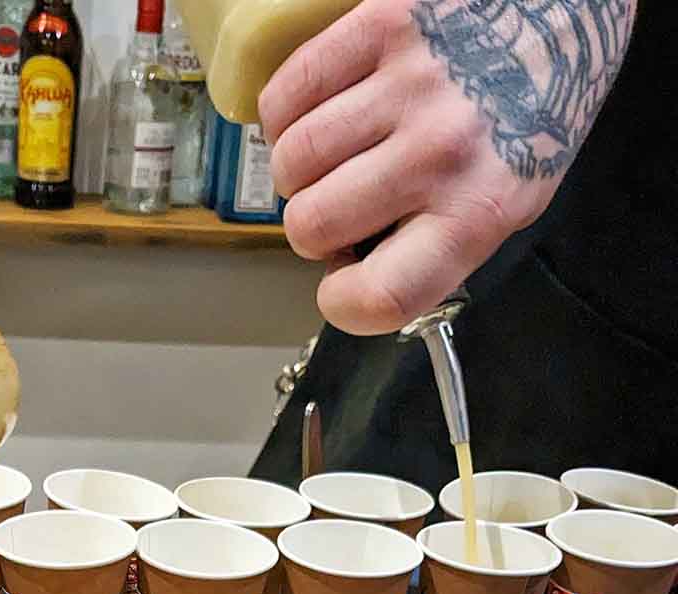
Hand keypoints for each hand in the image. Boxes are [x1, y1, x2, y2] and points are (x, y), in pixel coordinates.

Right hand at [259, 0, 635, 334]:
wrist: (570, 10)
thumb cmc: (536, 112)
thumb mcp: (511, 201)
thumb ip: (438, 247)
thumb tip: (356, 269)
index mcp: (478, 211)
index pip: (381, 295)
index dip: (343, 302)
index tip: (343, 283)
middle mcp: (440, 151)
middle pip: (313, 224)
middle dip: (314, 227)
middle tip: (341, 204)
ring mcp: (408, 84)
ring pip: (293, 159)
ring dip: (298, 170)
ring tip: (331, 157)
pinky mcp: (381, 24)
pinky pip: (288, 93)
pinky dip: (285, 115)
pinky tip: (313, 115)